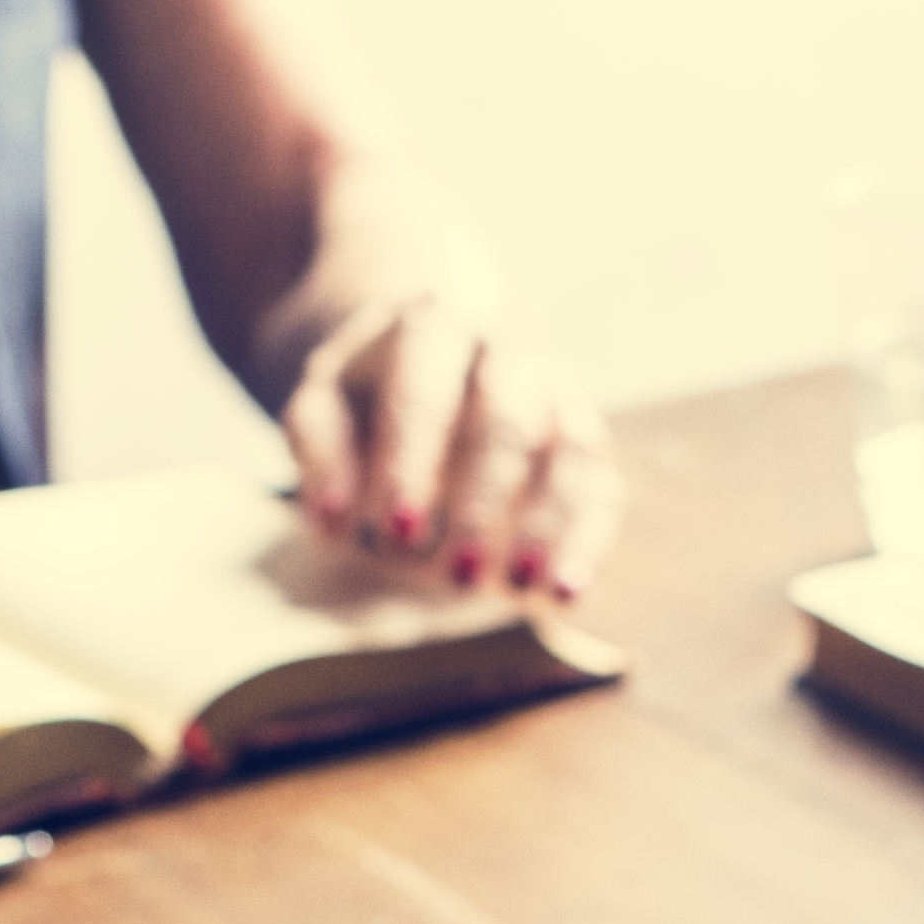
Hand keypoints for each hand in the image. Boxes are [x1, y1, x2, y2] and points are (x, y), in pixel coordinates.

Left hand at [281, 291, 620, 599]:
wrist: (435, 363)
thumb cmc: (372, 397)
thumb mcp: (324, 405)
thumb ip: (320, 450)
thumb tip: (334, 519)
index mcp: (435, 328)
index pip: (427, 389)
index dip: (413, 461)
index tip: (395, 530)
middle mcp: (511, 351)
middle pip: (511, 417)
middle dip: (486, 501)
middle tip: (459, 575)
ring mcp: (560, 394)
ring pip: (574, 450)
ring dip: (550, 525)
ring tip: (521, 589)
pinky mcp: (588, 447)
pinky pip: (603, 491)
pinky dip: (588, 544)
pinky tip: (566, 595)